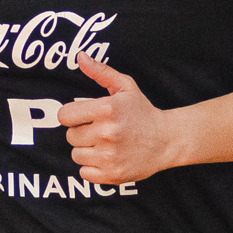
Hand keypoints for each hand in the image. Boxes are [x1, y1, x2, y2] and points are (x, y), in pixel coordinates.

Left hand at [63, 52, 184, 184]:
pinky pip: (84, 173)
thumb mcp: (125, 87)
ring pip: (76, 155)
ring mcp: (109, 156)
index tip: (84, 116)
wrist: (167, 140)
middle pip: (70, 136)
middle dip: (81, 132)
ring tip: (105, 144)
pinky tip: (107, 158)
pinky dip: (92, 168)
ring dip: (86, 150)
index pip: (64, 116)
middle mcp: (107, 134)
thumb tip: (80, 57)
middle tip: (100, 130)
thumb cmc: (142, 112)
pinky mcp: (112, 175)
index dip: (72, 115)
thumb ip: (101, 72)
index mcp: (107, 110)